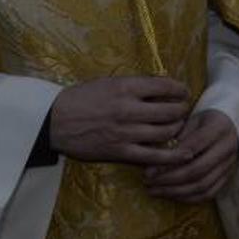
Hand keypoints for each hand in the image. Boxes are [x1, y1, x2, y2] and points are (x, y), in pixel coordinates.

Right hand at [49, 76, 190, 166]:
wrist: (54, 122)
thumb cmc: (81, 98)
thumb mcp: (108, 82)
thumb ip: (135, 85)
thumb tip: (162, 86)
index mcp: (126, 88)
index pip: (165, 87)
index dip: (180, 89)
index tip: (183, 92)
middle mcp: (129, 109)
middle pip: (171, 111)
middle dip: (182, 109)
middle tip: (183, 110)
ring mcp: (126, 133)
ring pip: (166, 133)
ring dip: (178, 129)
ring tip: (177, 126)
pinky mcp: (121, 152)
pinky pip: (154, 156)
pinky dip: (172, 156)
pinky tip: (184, 154)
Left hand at [143, 110, 238, 202]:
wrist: (230, 124)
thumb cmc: (204, 121)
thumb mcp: (190, 120)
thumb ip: (176, 136)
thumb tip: (152, 158)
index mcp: (218, 128)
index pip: (192, 147)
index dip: (169, 161)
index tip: (148, 170)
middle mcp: (228, 147)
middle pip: (197, 170)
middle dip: (169, 179)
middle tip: (148, 182)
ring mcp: (230, 164)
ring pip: (202, 185)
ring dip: (175, 192)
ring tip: (154, 190)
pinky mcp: (228, 177)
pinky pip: (209, 194)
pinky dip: (188, 198)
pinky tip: (170, 195)